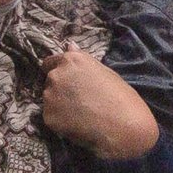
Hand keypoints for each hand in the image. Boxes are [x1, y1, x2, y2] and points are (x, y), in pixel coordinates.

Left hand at [39, 50, 158, 160]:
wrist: (124, 127)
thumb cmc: (122, 98)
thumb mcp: (106, 73)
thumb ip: (84, 61)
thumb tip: (69, 45)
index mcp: (71, 60)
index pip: (50, 62)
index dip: (59, 72)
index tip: (68, 82)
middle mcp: (56, 75)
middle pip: (50, 81)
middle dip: (61, 89)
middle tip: (80, 101)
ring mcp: (49, 96)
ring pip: (50, 100)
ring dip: (60, 105)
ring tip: (81, 114)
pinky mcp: (48, 116)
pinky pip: (52, 117)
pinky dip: (61, 121)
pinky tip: (78, 125)